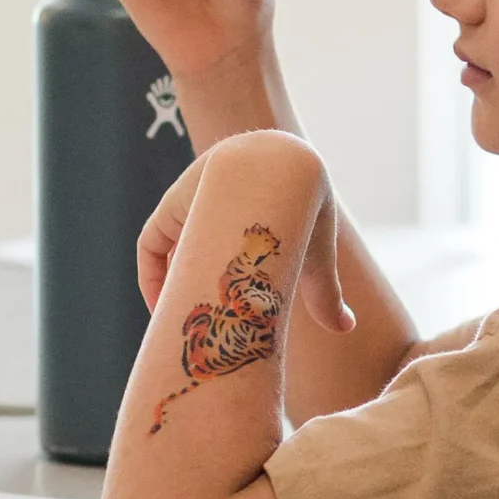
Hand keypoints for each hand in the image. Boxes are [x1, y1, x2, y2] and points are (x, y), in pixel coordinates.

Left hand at [136, 131, 352, 334]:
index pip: (223, 266)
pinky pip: (151, 243)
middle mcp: (215, 216)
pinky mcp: (173, 204)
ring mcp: (191, 208)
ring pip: (171, 254)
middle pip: (192, 264)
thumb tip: (347, 329)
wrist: (285, 164)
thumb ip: (325, 294)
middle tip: (198, 334)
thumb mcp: (314, 257)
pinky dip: (150, 274)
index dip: (219, 299)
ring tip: (182, 323)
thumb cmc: (308, 209)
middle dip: (193, 300)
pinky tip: (161, 303)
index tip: (221, 328)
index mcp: (245, 228)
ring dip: (170, 289)